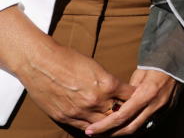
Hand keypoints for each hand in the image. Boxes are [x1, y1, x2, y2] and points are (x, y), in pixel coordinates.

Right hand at [8, 32, 132, 130]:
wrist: (41, 63)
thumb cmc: (68, 59)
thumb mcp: (96, 67)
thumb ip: (107, 81)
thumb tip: (116, 90)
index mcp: (107, 84)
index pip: (130, 96)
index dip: (135, 97)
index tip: (138, 97)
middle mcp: (96, 100)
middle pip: (119, 114)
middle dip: (126, 113)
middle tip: (131, 113)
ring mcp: (80, 111)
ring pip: (103, 125)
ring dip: (110, 124)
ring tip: (117, 123)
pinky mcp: (65, 118)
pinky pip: (85, 128)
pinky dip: (94, 128)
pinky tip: (99, 127)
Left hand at [85, 69, 178, 135]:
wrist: (181, 62)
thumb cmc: (157, 64)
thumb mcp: (139, 73)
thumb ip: (127, 91)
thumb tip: (114, 103)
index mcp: (147, 93)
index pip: (121, 116)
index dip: (104, 126)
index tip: (90, 130)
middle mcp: (155, 105)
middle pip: (129, 128)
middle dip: (110, 134)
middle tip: (94, 134)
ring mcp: (163, 110)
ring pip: (138, 129)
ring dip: (121, 132)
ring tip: (106, 132)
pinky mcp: (167, 111)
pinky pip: (147, 124)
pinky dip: (134, 127)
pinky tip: (123, 126)